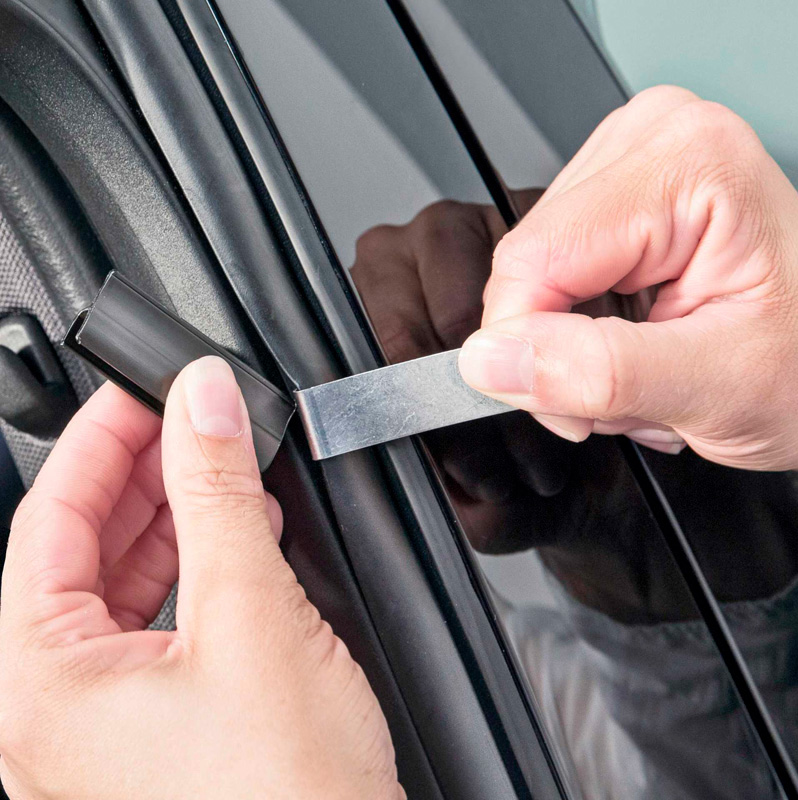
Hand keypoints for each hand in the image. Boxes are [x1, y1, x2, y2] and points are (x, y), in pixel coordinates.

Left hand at [0, 358, 402, 799]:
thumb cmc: (286, 798)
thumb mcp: (250, 616)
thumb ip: (219, 494)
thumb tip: (202, 402)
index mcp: (41, 690)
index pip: (47, 522)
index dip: (96, 442)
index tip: (137, 391)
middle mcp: (57, 712)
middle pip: (81, 551)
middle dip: (138, 473)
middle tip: (185, 417)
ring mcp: (106, 724)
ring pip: (121, 585)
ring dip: (173, 516)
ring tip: (218, 466)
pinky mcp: (158, 725)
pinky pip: (157, 622)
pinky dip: (195, 568)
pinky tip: (236, 536)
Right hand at [459, 85, 797, 470]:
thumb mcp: (716, 386)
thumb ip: (601, 371)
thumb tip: (493, 359)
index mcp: (686, 163)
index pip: (531, 261)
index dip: (527, 350)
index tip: (570, 407)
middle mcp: (652, 140)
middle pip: (527, 267)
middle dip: (559, 353)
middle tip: (629, 394)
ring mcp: (631, 162)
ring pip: (532, 278)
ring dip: (572, 348)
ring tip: (645, 368)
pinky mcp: (615, 194)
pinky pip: (550, 274)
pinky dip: (580, 330)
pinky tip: (635, 344)